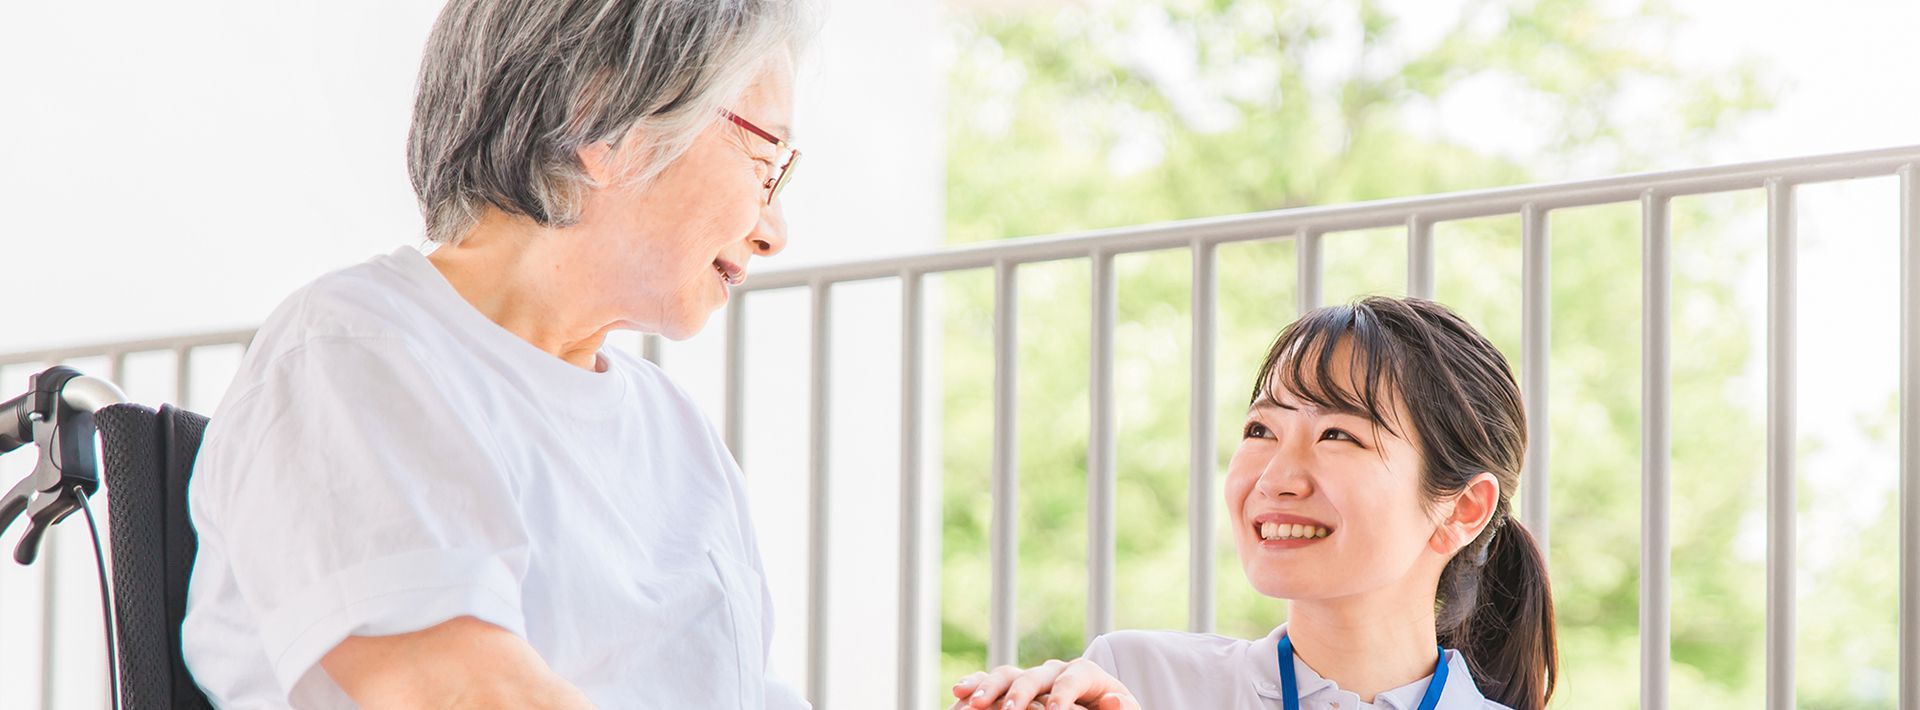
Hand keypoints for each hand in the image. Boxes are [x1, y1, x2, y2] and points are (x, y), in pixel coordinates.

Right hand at [950, 659, 1141, 709]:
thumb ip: (1122, 707)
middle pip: (1035, 674)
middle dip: (1020, 692)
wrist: (1092, 708)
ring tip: (973, 703)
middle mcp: (1054, 671)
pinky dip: (973, 687)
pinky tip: (958, 694)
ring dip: (988, 687)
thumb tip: (1113, 699)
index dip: (1063, 694)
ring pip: (1006, 675)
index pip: (1073, 677)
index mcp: (1085, 674)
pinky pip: (988, 683)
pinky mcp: (1011, 688)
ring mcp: (1030, 678)